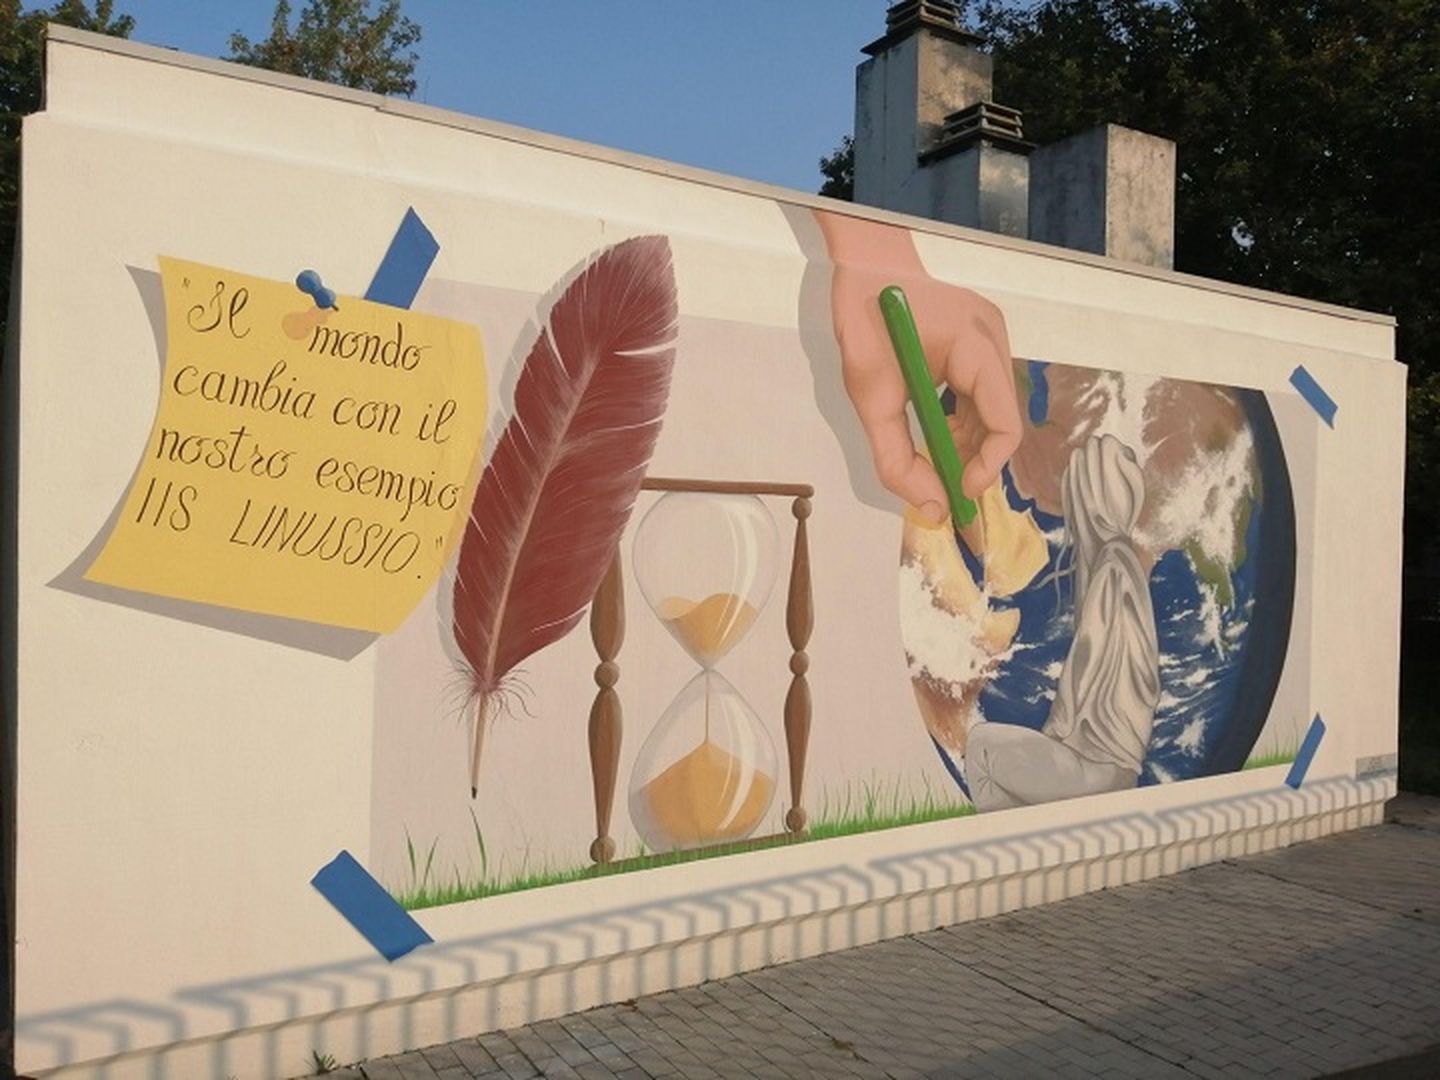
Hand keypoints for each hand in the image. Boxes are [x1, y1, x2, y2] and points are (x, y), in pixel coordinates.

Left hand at [816, 211, 1021, 525]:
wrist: (866, 264)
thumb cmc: (866, 321)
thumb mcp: (872, 398)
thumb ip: (898, 458)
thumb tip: (931, 509)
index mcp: (976, 347)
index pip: (1005, 424)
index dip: (986, 467)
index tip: (956, 491)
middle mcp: (995, 341)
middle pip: (1001, 420)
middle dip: (973, 458)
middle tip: (940, 484)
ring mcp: (991, 337)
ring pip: (991, 408)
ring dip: (965, 439)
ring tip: (932, 452)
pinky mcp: (979, 339)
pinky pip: (981, 390)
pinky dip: (961, 417)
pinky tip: (934, 422)